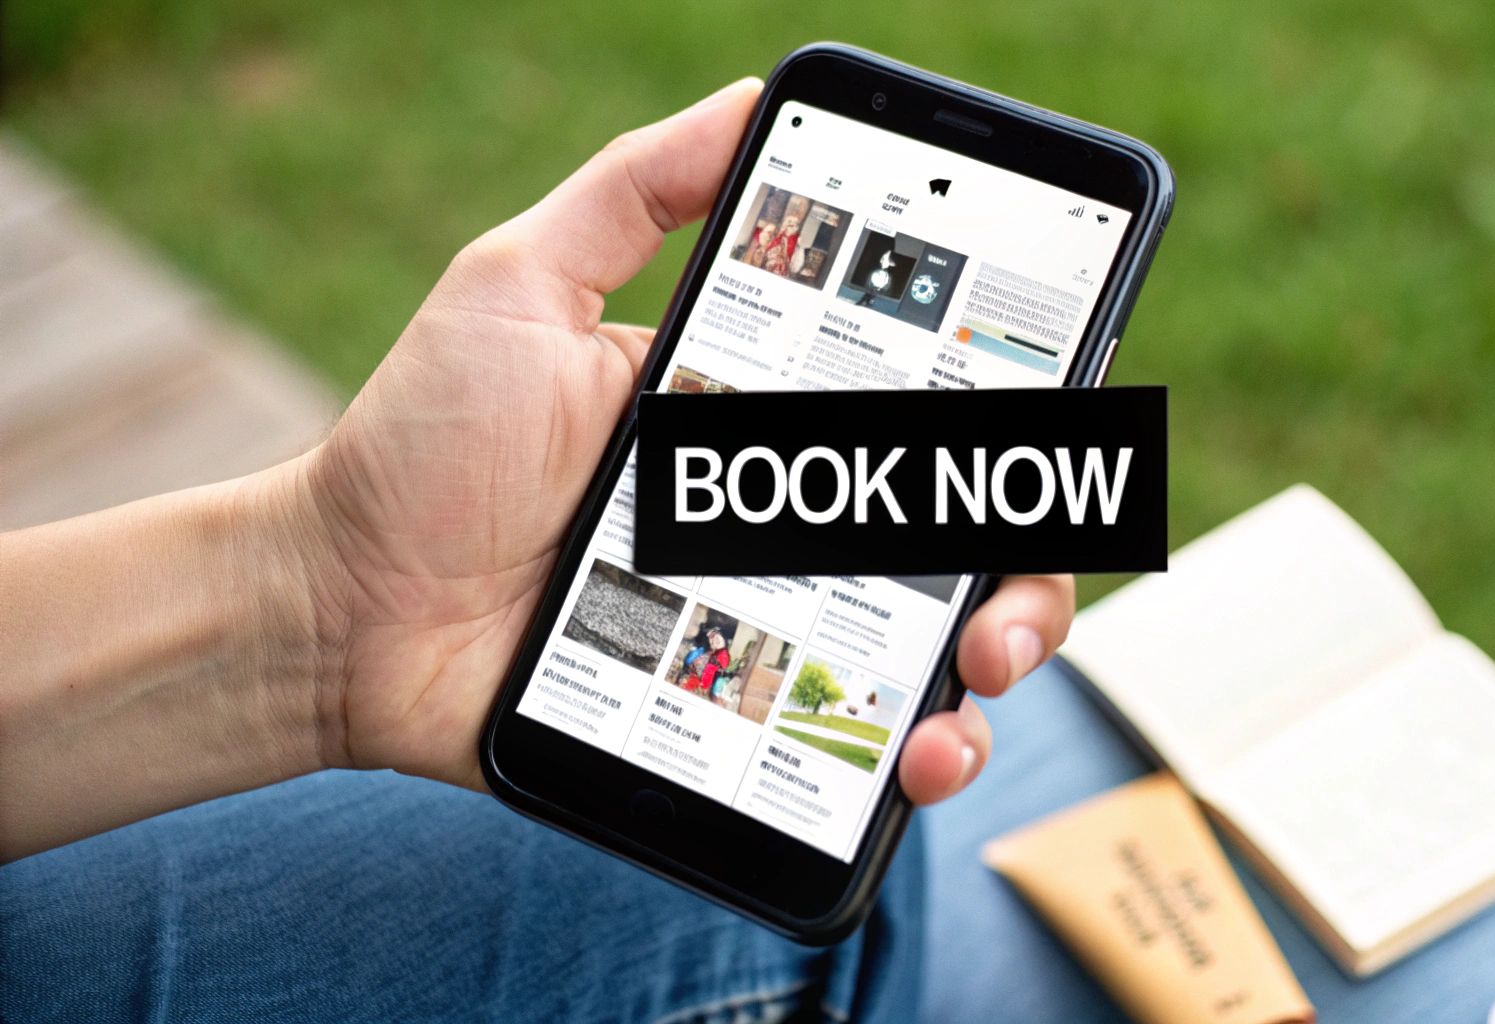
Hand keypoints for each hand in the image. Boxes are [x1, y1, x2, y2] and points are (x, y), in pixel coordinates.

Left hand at [293, 79, 1073, 803]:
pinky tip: (917, 758)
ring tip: (972, 679)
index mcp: (765, 419)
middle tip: (1004, 595)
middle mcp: (786, 526)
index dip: (1010, 423)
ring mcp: (767, 631)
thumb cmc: (422, 441)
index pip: (923, 414)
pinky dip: (911, 760)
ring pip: (934, 654)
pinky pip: (849, 753)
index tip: (1049, 424)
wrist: (337, 610)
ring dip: (995, 667)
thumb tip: (752, 92)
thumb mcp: (519, 285)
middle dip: (1028, 570)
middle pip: (960, 545)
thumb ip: (633, 192)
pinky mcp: (731, 724)